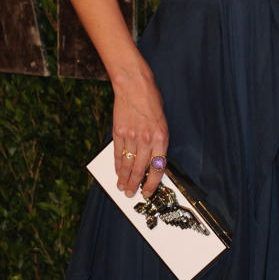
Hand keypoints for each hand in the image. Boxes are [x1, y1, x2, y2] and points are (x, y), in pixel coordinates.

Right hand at [113, 67, 168, 198]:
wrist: (134, 85)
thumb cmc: (151, 103)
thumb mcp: (161, 123)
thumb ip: (157, 143)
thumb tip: (151, 163)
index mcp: (161, 138)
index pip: (157, 168)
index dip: (152, 184)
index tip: (148, 192)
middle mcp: (146, 139)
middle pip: (139, 169)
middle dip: (135, 184)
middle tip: (131, 194)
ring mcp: (131, 136)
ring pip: (127, 164)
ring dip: (124, 178)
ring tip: (122, 187)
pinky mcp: (118, 132)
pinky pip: (117, 153)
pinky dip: (117, 165)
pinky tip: (117, 172)